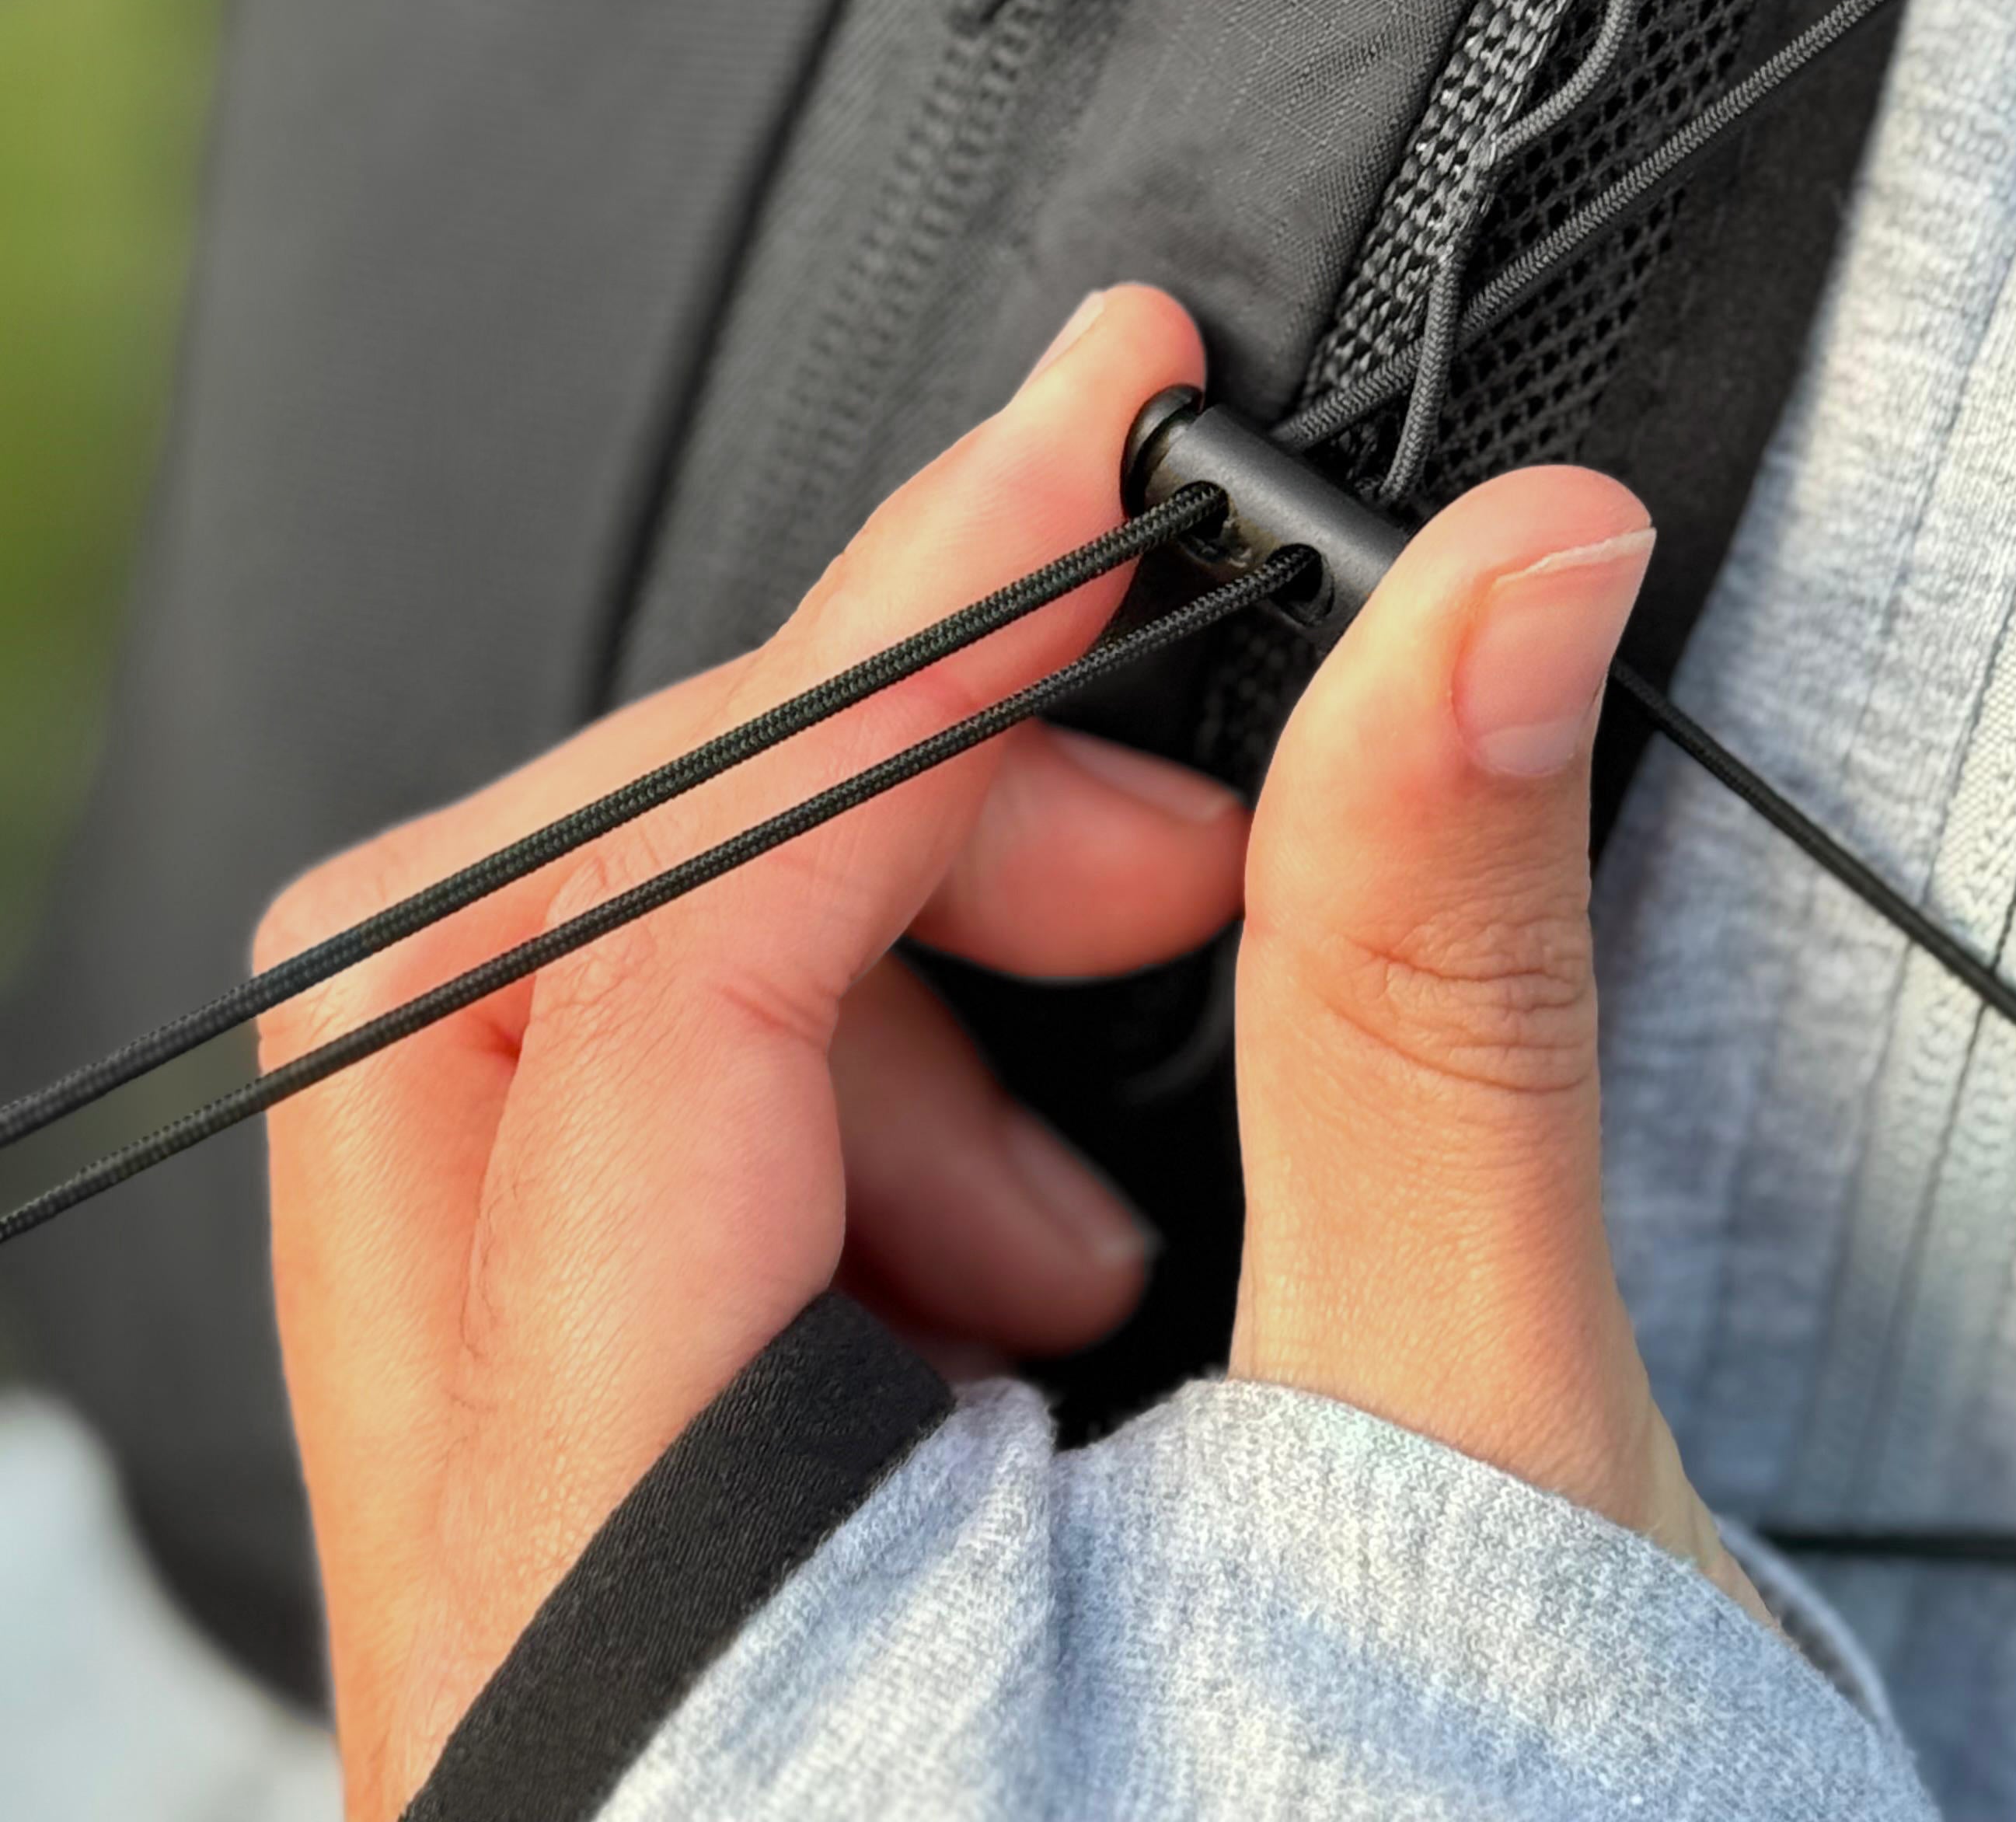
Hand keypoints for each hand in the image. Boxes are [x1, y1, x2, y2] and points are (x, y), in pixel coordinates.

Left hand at [265, 285, 1753, 1817]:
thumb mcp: (1471, 1470)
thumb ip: (1432, 995)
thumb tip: (1482, 597)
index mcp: (653, 1642)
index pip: (652, 973)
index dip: (897, 646)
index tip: (1088, 445)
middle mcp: (489, 1648)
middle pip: (456, 993)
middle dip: (823, 818)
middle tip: (1137, 838)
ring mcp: (511, 1630)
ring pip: (493, 1084)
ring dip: (828, 994)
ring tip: (1113, 1171)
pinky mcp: (596, 1610)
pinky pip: (578, 1220)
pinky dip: (816, 1128)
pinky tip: (1036, 1282)